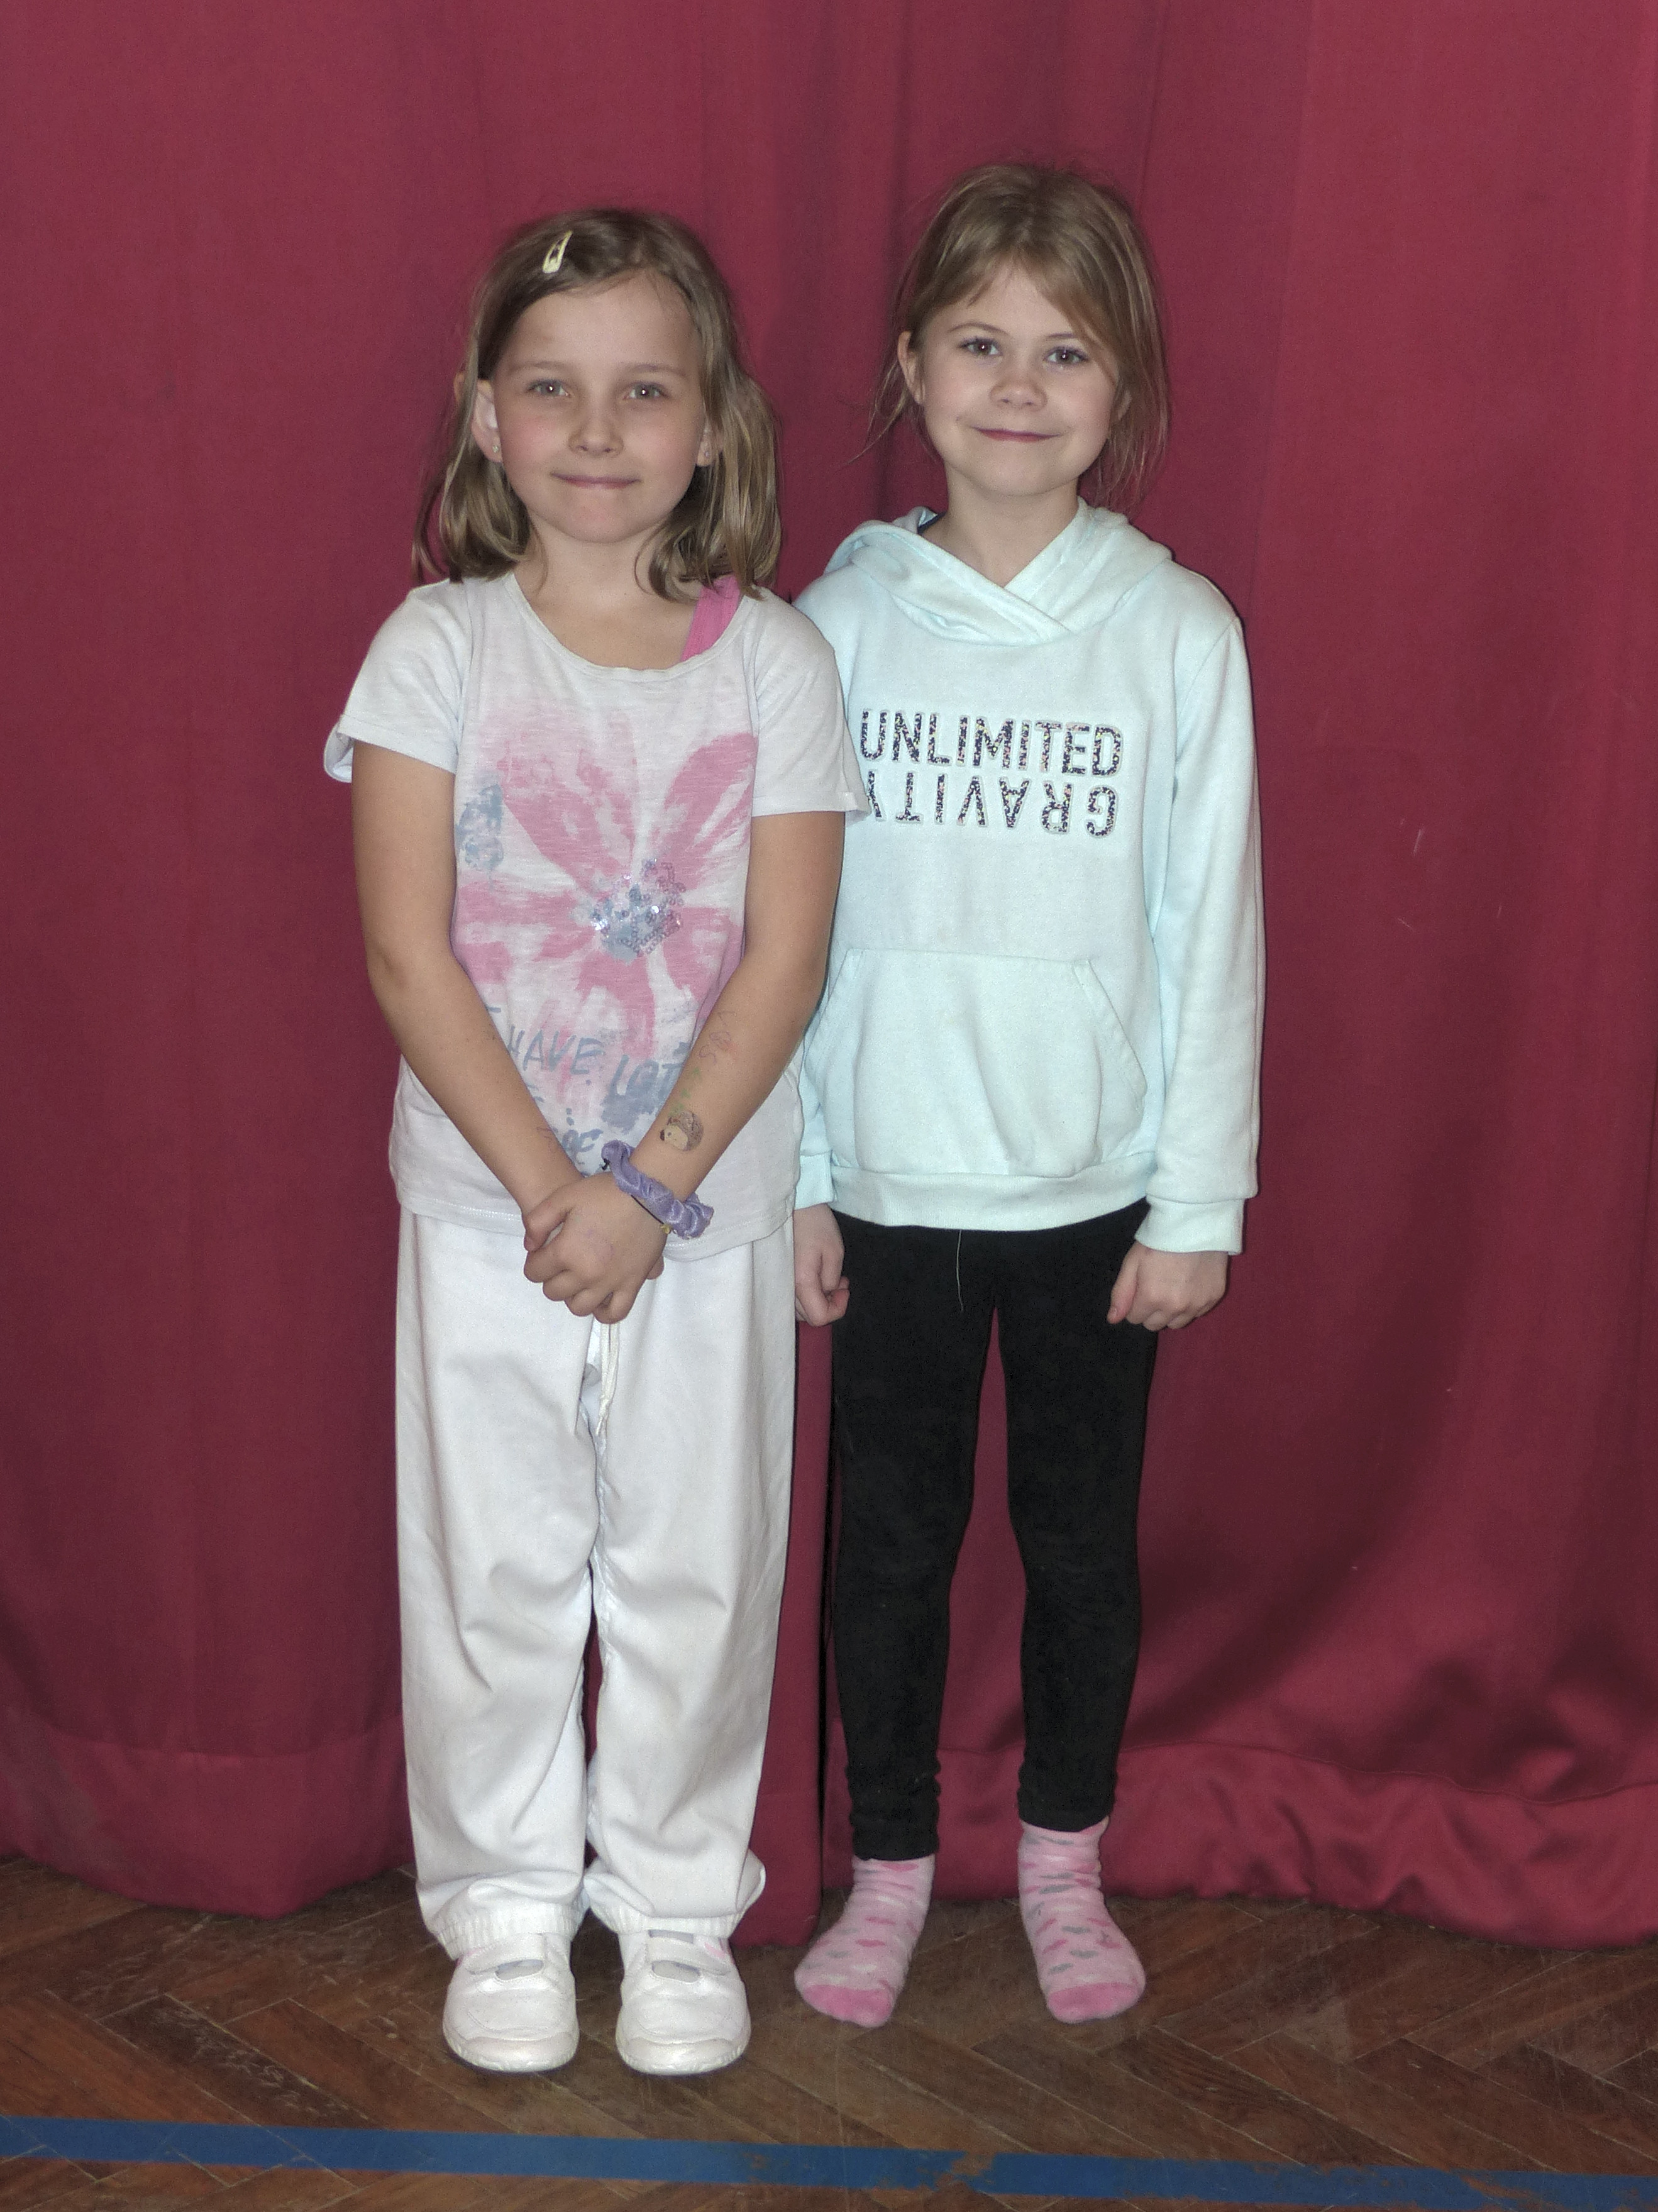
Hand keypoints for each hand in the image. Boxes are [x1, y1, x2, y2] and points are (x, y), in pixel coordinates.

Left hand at [522, 1172, 666, 1320]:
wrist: (647, 1194)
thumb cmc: (604, 1193)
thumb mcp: (562, 1196)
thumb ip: (537, 1221)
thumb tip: (530, 1247)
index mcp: (565, 1252)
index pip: (534, 1272)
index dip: (534, 1261)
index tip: (542, 1252)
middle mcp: (585, 1274)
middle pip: (553, 1292)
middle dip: (550, 1278)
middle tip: (560, 1262)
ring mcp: (610, 1283)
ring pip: (579, 1307)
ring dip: (572, 1296)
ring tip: (578, 1280)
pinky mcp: (632, 1285)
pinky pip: (614, 1313)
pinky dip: (603, 1312)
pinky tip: (599, 1298)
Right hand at [793, 1203, 848, 1324]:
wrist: (794, 1207)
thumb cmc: (816, 1226)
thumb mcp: (834, 1252)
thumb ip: (832, 1279)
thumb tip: (829, 1292)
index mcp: (802, 1283)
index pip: (819, 1317)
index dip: (838, 1309)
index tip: (845, 1288)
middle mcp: (787, 1288)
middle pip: (809, 1316)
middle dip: (830, 1305)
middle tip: (841, 1283)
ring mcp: (781, 1284)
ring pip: (801, 1310)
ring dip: (819, 1301)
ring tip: (831, 1279)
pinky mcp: (780, 1278)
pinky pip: (794, 1298)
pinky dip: (809, 1295)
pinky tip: (817, 1277)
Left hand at [1108, 1243, 1228, 1330]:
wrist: (1196, 1223)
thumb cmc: (1159, 1240)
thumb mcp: (1133, 1261)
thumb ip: (1122, 1292)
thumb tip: (1113, 1319)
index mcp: (1151, 1298)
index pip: (1135, 1318)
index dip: (1135, 1304)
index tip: (1141, 1288)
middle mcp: (1175, 1307)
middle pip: (1155, 1324)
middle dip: (1151, 1311)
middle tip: (1156, 1287)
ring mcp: (1196, 1305)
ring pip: (1177, 1323)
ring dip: (1171, 1312)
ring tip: (1173, 1288)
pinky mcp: (1213, 1299)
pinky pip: (1196, 1313)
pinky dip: (1191, 1305)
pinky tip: (1190, 1285)